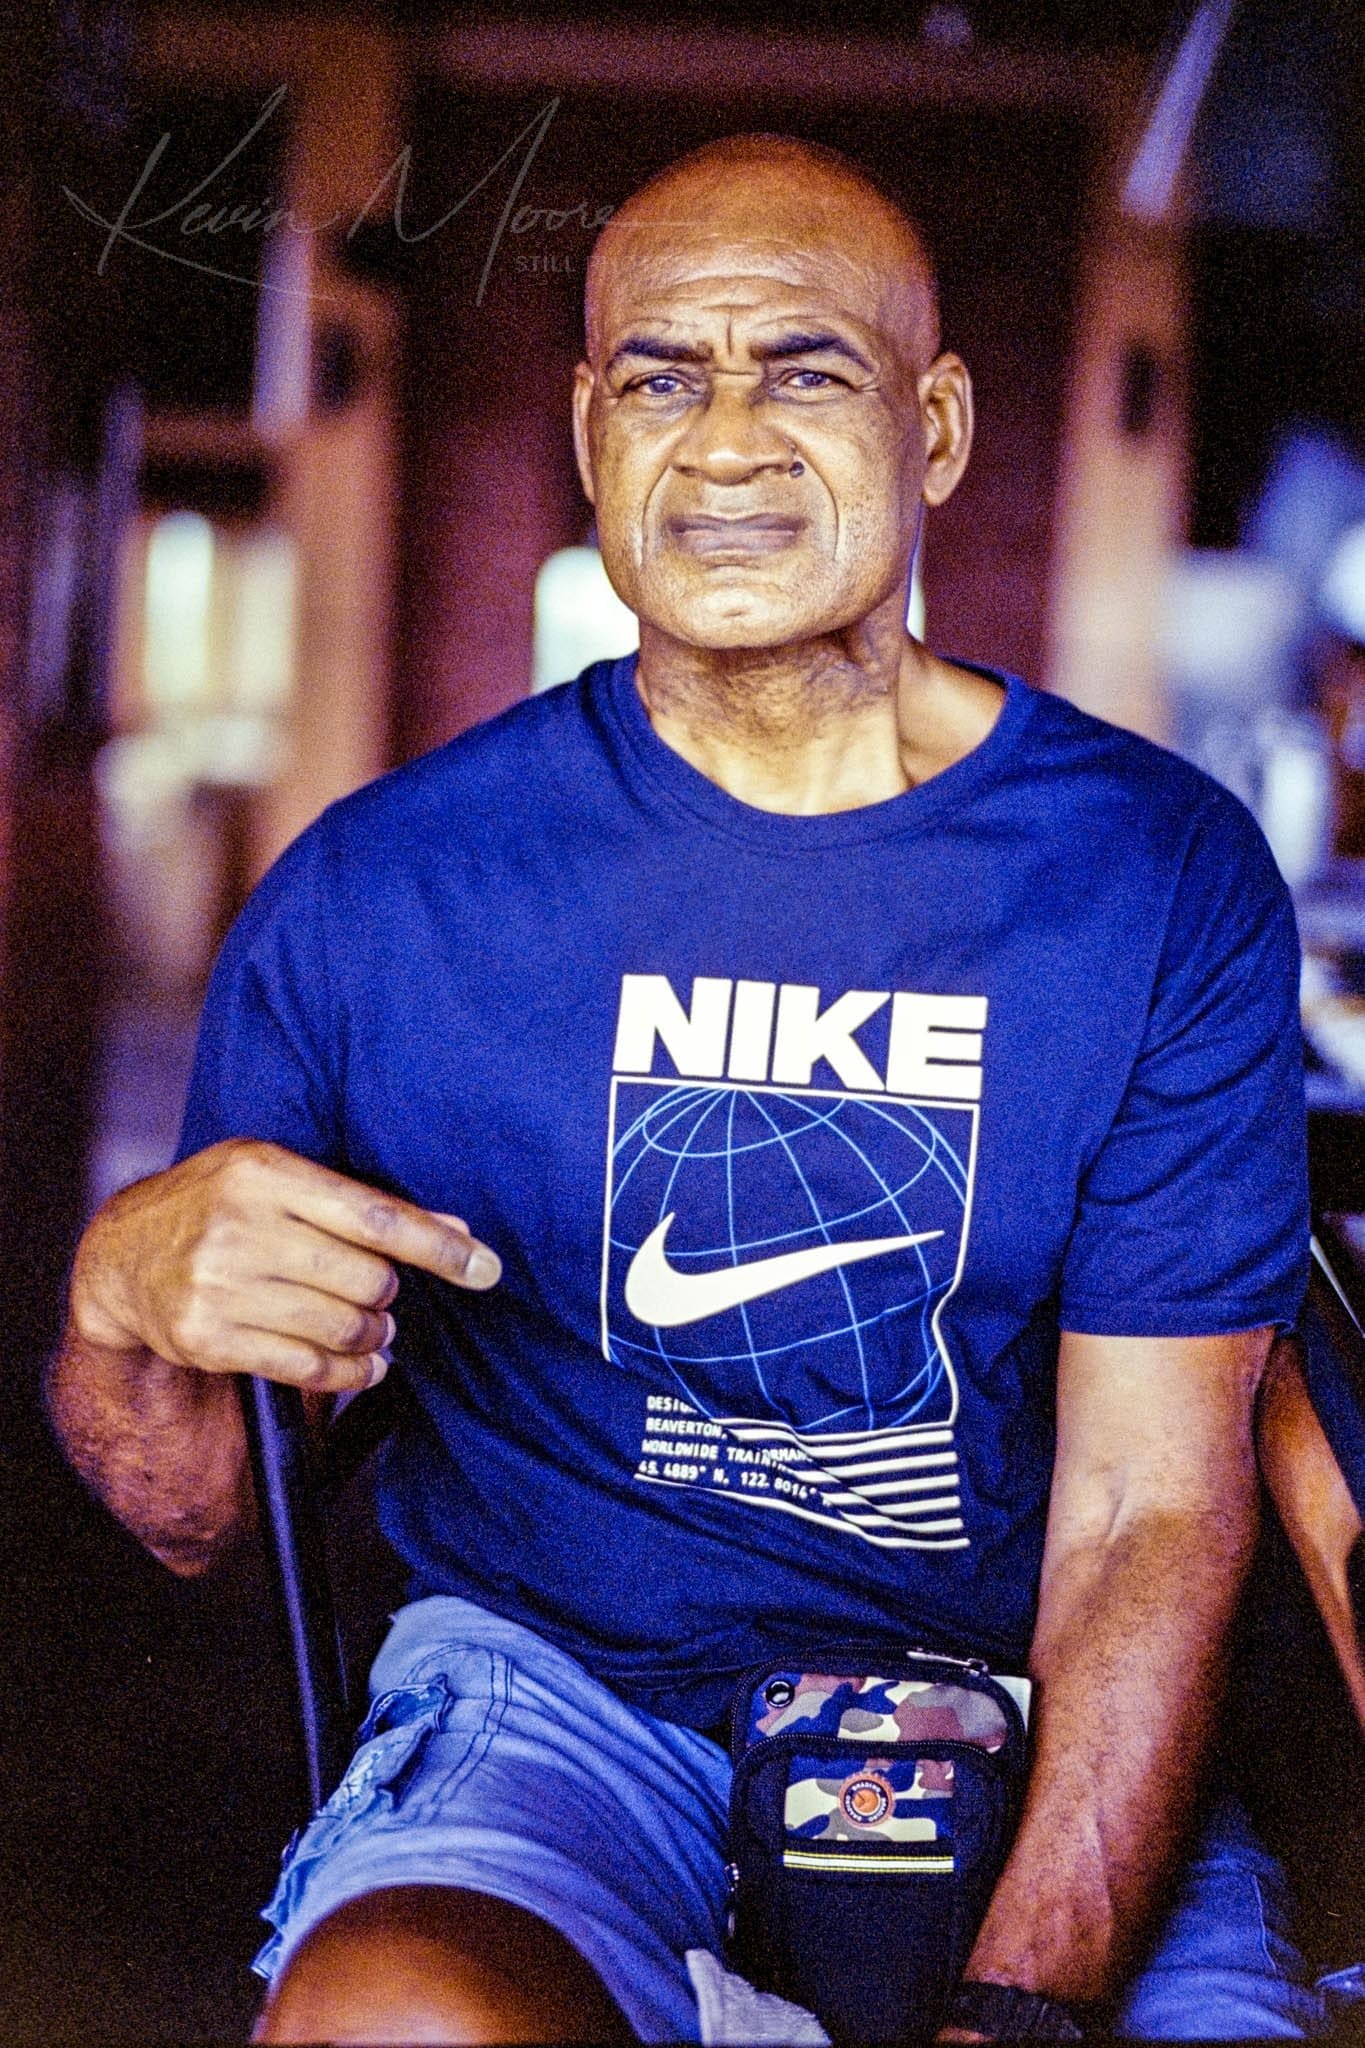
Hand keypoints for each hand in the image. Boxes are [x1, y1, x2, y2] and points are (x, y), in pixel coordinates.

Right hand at [70, 1138, 500, 1394]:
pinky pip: (307, 1368)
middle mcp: (239, 1225)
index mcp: (265, 1171)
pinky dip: (348, 1372)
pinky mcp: (208, 1338)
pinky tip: (360, 1364)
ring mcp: (219, 1285)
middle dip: (389, 1293)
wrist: (123, 1256)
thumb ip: (364, 1204)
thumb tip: (457, 1232)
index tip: (486, 1269)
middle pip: (366, 1277)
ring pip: (343, 1326)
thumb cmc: (222, 1206)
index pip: (373, 1214)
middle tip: (382, 1295)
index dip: (438, 1246)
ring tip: (372, 1328)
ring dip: (374, 1335)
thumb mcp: (282, 1180)